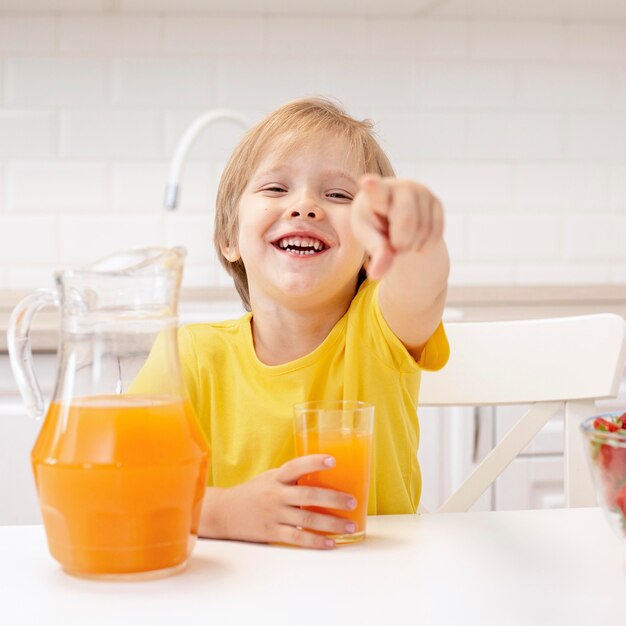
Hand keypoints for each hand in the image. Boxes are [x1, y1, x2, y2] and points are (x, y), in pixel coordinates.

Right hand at [208, 455, 357, 549]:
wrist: (224, 512)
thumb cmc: (254, 492)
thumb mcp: (270, 478)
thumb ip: (292, 478)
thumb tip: (324, 476)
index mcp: (277, 477)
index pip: (296, 466)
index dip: (314, 462)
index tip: (333, 460)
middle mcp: (276, 495)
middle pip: (308, 495)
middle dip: (333, 499)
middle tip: (352, 502)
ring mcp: (274, 515)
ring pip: (307, 520)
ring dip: (331, 523)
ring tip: (350, 526)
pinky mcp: (272, 532)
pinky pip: (297, 538)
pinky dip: (316, 541)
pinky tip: (331, 543)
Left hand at [351, 174, 444, 279]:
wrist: (395, 217)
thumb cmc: (375, 225)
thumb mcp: (370, 239)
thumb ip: (375, 253)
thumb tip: (377, 274)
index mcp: (375, 194)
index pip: (375, 190)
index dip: (373, 187)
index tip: (367, 181)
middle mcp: (400, 186)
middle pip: (406, 222)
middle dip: (401, 242)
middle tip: (393, 243)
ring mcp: (421, 192)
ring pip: (422, 230)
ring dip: (412, 245)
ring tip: (401, 237)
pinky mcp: (436, 202)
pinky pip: (436, 233)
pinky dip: (425, 244)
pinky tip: (416, 238)